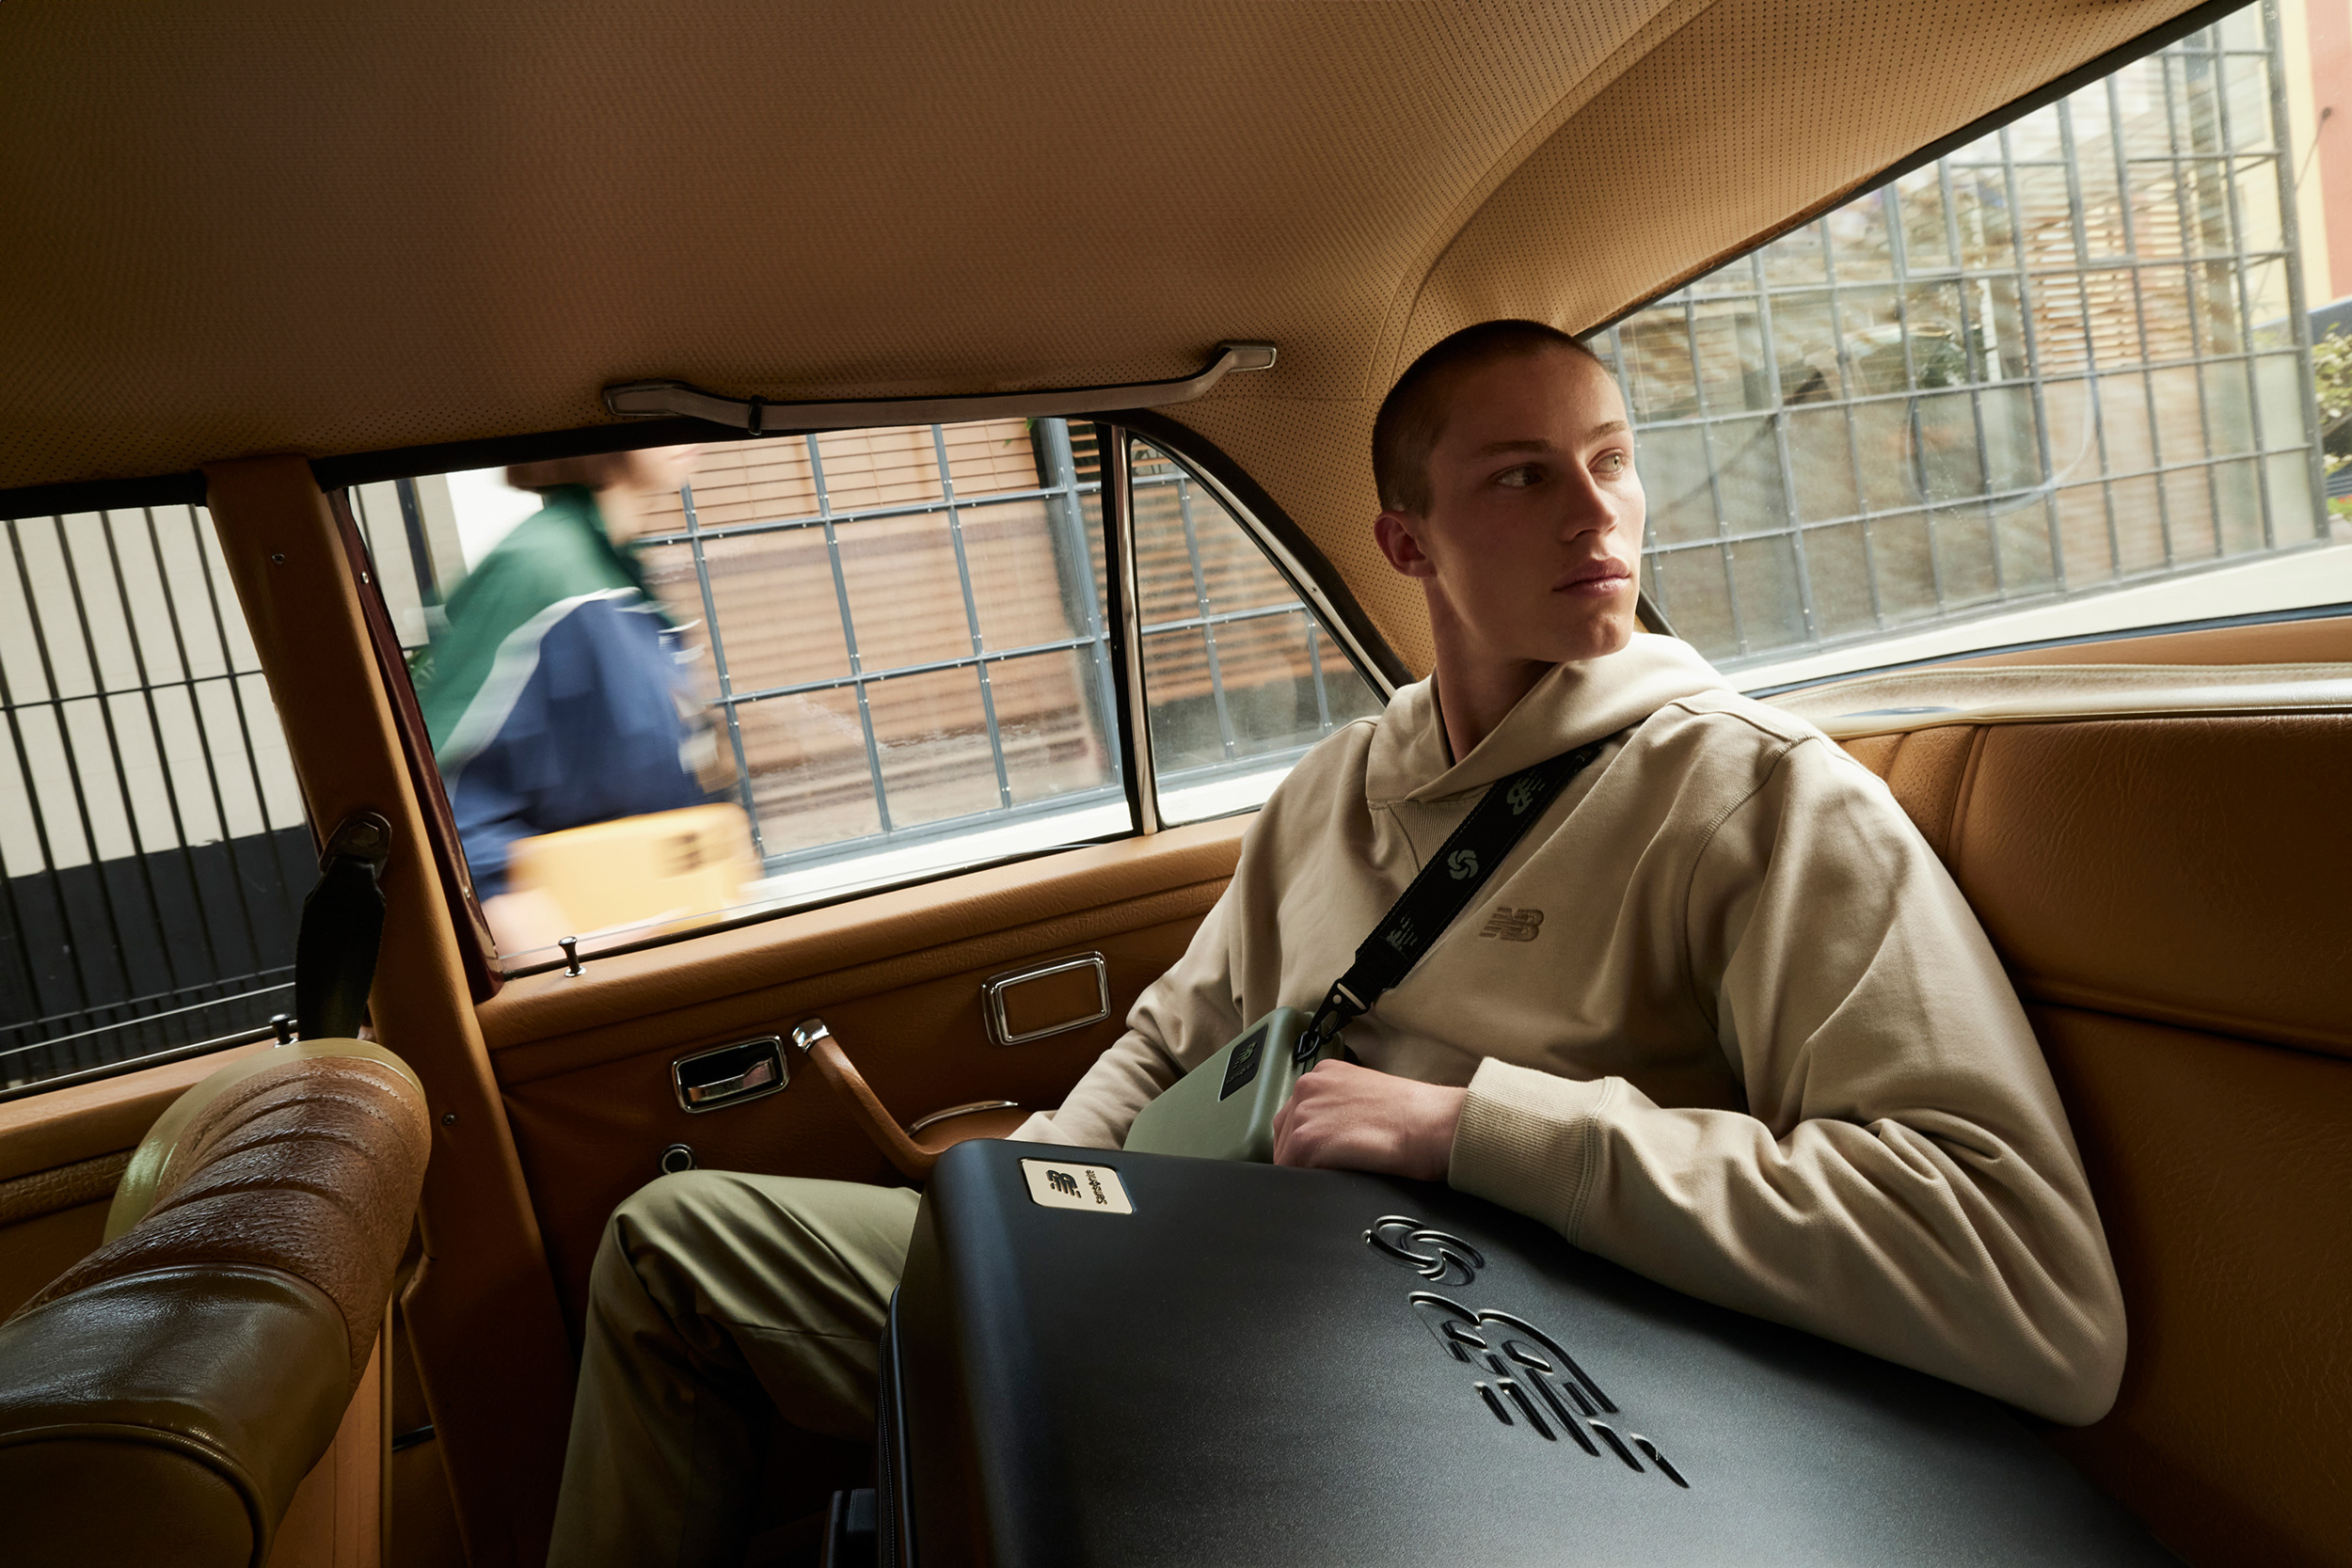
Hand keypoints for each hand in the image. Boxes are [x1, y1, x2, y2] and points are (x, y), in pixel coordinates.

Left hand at [1270, 1060, 1466, 1180]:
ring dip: (1306, 1170)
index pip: (1295, 1113)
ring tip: (1337, 1176)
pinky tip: (1337, 1180)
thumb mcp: (1368, 1097)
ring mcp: (1304, 1113)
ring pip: (1286, 1155)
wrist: (1433, 1124)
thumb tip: (1330, 1136)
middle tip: (1331, 1169)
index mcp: (1324, 1074)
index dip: (1307, 1140)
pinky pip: (1292, 1171)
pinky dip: (1311, 1181)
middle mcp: (1308, 1087)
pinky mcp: (1307, 1140)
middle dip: (1301, 1156)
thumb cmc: (1417, 1115)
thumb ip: (1340, 1108)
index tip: (1322, 1154)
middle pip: (1283, 1134)